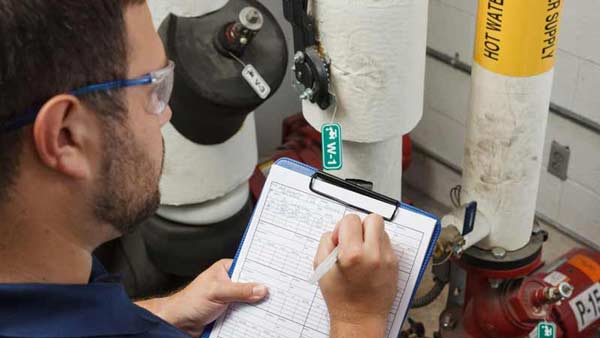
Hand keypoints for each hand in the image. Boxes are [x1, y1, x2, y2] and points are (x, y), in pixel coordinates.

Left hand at [156, 259, 267, 336]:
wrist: (178, 323)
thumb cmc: (190, 302)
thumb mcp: (217, 292)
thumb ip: (240, 290)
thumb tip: (261, 289)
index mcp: (226, 269)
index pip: (249, 267)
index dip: (262, 272)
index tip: (277, 277)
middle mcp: (230, 282)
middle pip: (252, 285)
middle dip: (262, 291)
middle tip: (276, 294)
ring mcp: (231, 298)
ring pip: (250, 300)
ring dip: (257, 305)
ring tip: (270, 308)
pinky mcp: (230, 312)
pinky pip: (245, 313)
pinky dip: (251, 316)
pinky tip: (259, 318)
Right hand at [315, 214, 398, 336]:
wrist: (360, 318)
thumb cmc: (339, 297)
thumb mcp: (321, 267)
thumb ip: (327, 242)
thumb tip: (338, 231)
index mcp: (352, 254)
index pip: (351, 219)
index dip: (342, 227)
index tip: (340, 239)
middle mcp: (373, 254)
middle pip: (372, 218)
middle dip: (360, 226)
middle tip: (354, 240)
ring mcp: (387, 259)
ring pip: (382, 230)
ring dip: (371, 236)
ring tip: (362, 251)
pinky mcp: (395, 264)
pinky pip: (387, 244)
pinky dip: (378, 247)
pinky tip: (370, 260)